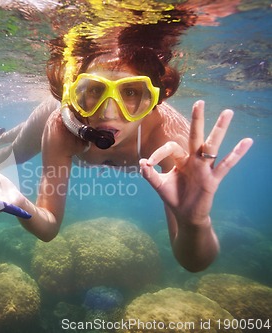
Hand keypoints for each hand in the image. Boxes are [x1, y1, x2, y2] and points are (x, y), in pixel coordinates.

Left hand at [140, 100, 252, 223]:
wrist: (185, 215)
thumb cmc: (173, 197)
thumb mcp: (158, 185)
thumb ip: (149, 174)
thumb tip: (142, 162)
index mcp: (180, 159)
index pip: (171, 147)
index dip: (159, 153)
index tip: (149, 163)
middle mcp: (194, 160)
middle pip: (195, 136)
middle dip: (197, 119)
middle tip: (199, 102)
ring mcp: (205, 168)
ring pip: (212, 145)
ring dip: (219, 129)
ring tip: (228, 112)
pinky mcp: (213, 179)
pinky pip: (226, 164)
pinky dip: (237, 153)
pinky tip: (247, 141)